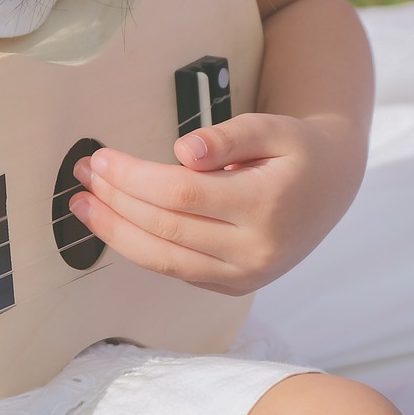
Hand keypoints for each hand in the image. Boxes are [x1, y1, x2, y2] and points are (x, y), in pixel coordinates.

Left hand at [69, 112, 363, 295]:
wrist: (331, 188)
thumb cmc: (295, 150)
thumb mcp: (273, 127)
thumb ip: (228, 136)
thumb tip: (182, 152)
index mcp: (267, 205)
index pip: (181, 195)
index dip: (133, 178)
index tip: (101, 158)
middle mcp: (256, 250)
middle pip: (166, 228)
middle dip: (115, 202)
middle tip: (83, 176)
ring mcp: (244, 276)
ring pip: (163, 260)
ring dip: (115, 233)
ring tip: (82, 207)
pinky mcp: (232, 287)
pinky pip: (174, 271)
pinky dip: (138, 249)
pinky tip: (114, 226)